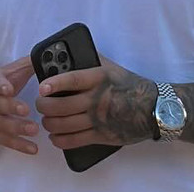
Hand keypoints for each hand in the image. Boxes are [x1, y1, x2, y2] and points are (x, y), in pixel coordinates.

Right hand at [0, 57, 38, 154]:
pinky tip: (33, 148)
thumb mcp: (5, 72)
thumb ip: (25, 64)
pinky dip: (19, 145)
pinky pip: (5, 141)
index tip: (8, 89)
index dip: (1, 86)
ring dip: (17, 128)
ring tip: (34, 129)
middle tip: (26, 110)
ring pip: (1, 124)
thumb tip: (45, 55)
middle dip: (10, 107)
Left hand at [34, 56, 157, 149]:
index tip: (42, 87)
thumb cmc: (130, 85)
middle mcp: (97, 99)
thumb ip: (92, 60)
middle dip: (44, 106)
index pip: (72, 80)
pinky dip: (59, 139)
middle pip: (61, 106)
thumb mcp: (112, 68)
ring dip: (49, 123)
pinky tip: (55, 136)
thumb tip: (70, 53)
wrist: (153, 108)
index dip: (54, 84)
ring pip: (64, 124)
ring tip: (47, 119)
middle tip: (41, 104)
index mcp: (99, 78)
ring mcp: (99, 119)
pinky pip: (74, 140)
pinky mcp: (101, 136)